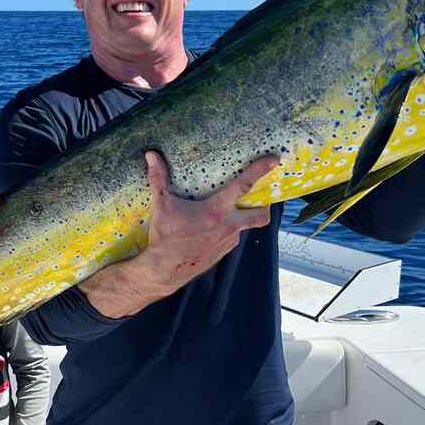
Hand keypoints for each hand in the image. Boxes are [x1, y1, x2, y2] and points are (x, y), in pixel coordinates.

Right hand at [78, 150, 277, 317]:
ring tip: (229, 209)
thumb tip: (151, 154)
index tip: (273, 160)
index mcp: (216, 211)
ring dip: (241, 217)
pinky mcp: (223, 252)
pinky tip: (213, 227)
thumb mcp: (162, 204)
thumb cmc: (165, 236)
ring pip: (245, 226)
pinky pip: (232, 237)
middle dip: (265, 204)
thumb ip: (159, 178)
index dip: (259, 171)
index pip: (242, 186)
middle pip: (260, 215)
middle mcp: (228, 227)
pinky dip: (227, 229)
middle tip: (260, 195)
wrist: (165, 270)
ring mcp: (228, 242)